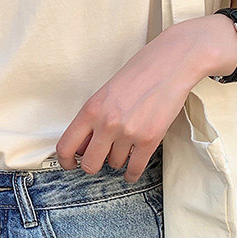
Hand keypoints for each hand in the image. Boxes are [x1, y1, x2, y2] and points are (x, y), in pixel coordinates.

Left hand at [55, 23, 210, 181]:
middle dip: (92, 165)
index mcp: (91, 109)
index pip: (66, 146)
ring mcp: (128, 133)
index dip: (66, 160)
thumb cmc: (138, 74)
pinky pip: (134, 169)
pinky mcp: (150, 139)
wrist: (171, 63)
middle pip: (89, 164)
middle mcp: (107, 123)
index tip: (70, 164)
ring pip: (114, 164)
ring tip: (124, 147)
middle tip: (98, 160)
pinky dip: (131, 174)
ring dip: (117, 160)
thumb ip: (92, 119)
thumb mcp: (105, 93)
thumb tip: (82, 149)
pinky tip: (130, 172)